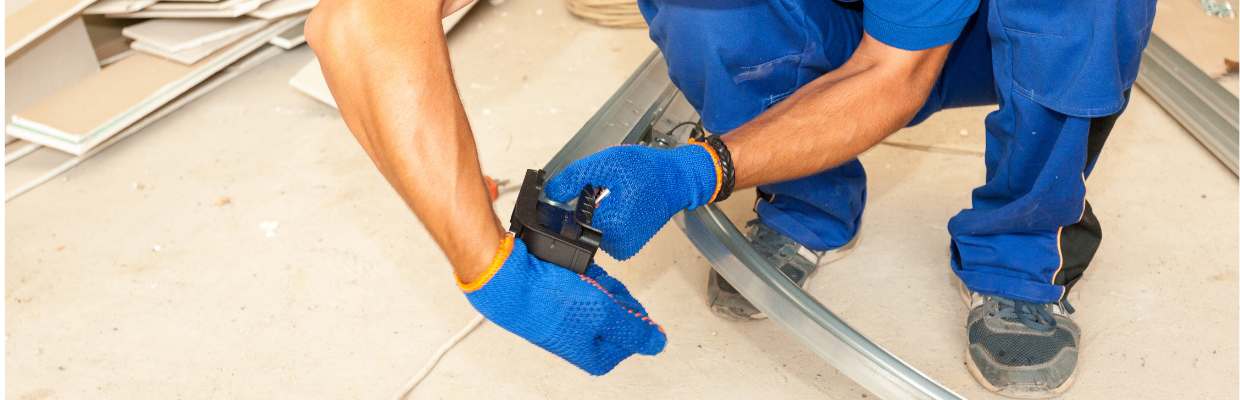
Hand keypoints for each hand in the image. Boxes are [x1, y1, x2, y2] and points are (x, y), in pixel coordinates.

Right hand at [460, 235, 665, 374]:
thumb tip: (657, 343)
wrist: (505, 279)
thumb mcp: (603, 313)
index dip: (632, 312)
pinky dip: (582, 273)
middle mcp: (582, 341)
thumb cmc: (543, 301)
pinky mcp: (557, 300)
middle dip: (612, 293)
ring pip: (602, 294)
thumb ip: (634, 329)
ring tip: (577, 277)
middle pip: (619, 313)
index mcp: (595, 356)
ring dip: (597, 281)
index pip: (635, 335)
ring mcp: (569, 320)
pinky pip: (584, 282)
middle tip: (595, 286)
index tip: (619, 300)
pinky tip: (570, 270)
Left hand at [545, 144, 720, 259]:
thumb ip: (574, 178)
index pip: (570, 217)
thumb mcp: (605, 164)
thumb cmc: (645, 169)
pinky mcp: (628, 248)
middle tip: (606, 188)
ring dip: (597, 214)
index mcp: (609, 224)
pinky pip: (605, 234)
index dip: (572, 200)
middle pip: (581, 225)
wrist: (677, 179)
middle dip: (586, 206)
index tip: (588, 188)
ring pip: (593, 230)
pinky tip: (621, 206)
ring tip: (616, 196)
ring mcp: (622, 249)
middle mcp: (615, 244)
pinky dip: (608, 221)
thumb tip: (551, 193)